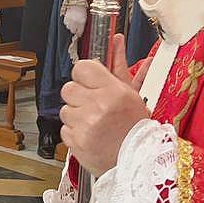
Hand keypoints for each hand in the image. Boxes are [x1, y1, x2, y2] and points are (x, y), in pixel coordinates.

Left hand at [59, 34, 150, 175]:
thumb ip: (119, 66)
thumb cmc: (136, 126)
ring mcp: (85, 125)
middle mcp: (98, 106)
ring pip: (65, 109)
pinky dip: (74, 132)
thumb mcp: (132, 93)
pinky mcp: (76, 142)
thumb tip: (115, 39)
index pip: (81, 68)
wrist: (139, 163)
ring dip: (76, 116)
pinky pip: (64, 129)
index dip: (84, 76)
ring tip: (95, 123)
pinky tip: (90, 135)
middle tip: (94, 106)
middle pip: (68, 88)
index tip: (91, 83)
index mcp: (113, 91)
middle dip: (79, 97)